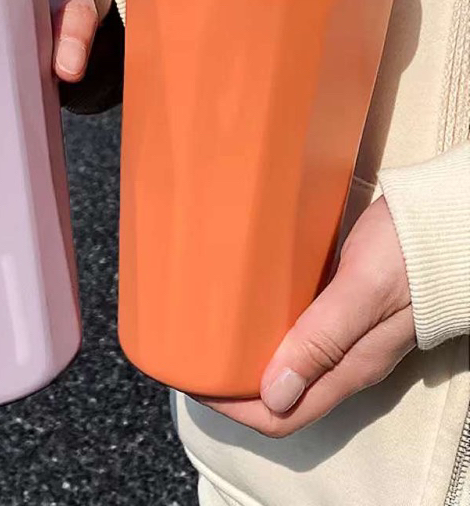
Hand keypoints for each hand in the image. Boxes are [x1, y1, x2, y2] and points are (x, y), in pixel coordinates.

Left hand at [197, 197, 415, 436]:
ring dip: (246, 355)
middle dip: (232, 384)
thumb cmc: (407, 252)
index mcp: (348, 368)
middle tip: (192, 354)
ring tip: (208, 329)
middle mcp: (345, 360)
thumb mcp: (362, 293)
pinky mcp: (343, 305)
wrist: (446, 220)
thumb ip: (323, 341)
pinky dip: (266, 326)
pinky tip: (246, 302)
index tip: (194, 382)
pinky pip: (298, 330)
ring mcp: (345, 333)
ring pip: (286, 362)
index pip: (281, 416)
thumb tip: (273, 394)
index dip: (234, 409)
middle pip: (278, 394)